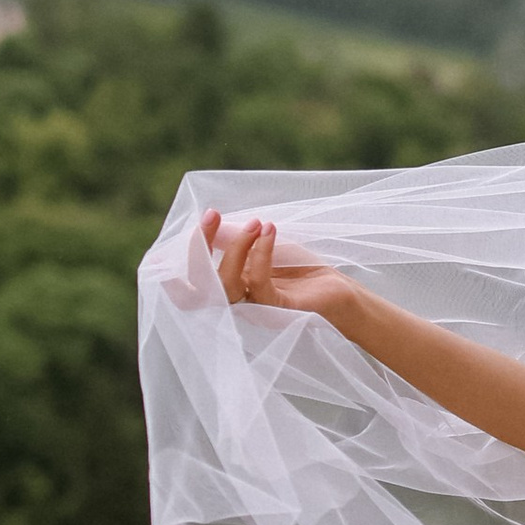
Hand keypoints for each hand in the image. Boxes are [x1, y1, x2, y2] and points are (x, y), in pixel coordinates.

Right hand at [201, 210, 361, 326]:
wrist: (340, 292)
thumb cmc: (302, 270)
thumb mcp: (265, 246)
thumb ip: (238, 239)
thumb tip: (212, 222)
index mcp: (231, 287)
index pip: (194, 281)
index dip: (185, 258)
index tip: (194, 224)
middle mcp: (239, 302)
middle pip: (201, 285)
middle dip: (200, 248)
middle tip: (211, 215)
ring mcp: (257, 308)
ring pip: (227, 284)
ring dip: (237, 247)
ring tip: (255, 223)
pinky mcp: (278, 309)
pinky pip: (259, 283)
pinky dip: (261, 253)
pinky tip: (269, 231)